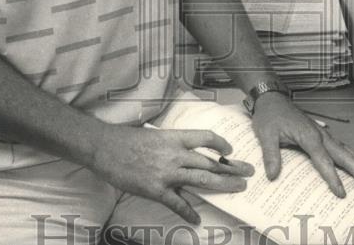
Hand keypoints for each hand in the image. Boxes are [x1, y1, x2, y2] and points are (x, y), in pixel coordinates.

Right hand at [89, 124, 254, 224]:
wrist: (106, 148)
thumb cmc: (128, 140)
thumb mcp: (155, 135)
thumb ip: (173, 144)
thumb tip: (187, 152)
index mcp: (175, 137)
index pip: (206, 138)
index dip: (221, 144)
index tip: (231, 150)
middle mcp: (175, 154)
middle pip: (210, 162)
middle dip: (232, 168)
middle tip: (248, 173)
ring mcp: (167, 173)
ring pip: (202, 180)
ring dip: (223, 185)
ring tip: (238, 189)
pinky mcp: (156, 190)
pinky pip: (177, 203)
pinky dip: (189, 212)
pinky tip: (197, 219)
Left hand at [250, 93, 353, 196]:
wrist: (272, 99)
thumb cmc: (270, 115)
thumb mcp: (266, 134)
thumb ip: (271, 155)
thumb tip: (272, 175)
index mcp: (309, 136)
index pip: (324, 160)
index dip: (333, 178)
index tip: (341, 193)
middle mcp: (321, 135)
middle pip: (346, 156)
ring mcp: (324, 134)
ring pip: (348, 151)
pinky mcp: (323, 134)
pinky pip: (343, 148)